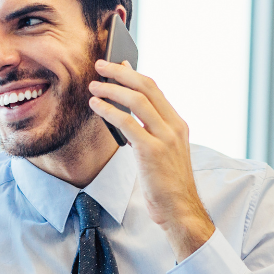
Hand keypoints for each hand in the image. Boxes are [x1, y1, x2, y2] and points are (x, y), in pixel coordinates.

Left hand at [89, 60, 214, 259]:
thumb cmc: (166, 184)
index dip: (134, 74)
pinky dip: (109, 110)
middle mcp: (174, 127)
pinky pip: (126, 122)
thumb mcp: (162, 152)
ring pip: (137, 100)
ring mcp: (165, 138)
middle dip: (121, 73)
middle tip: (101, 64)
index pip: (155, 90)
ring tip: (94, 85)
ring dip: (112, 89)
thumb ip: (149, 131)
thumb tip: (127, 112)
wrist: (179, 209)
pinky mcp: (152, 151)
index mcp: (178, 125)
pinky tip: (95, 105)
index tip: (118, 64)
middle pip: (147, 87)